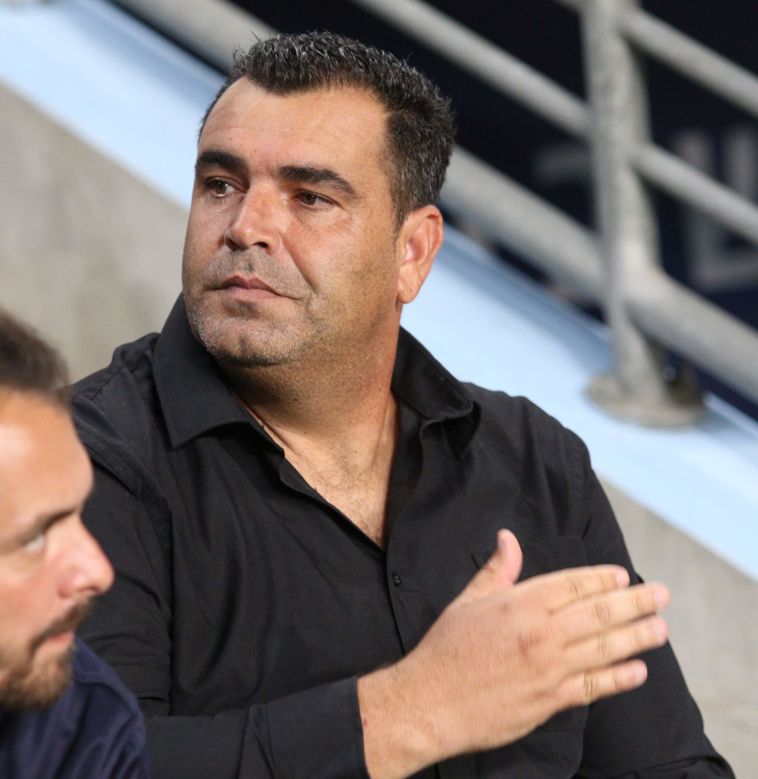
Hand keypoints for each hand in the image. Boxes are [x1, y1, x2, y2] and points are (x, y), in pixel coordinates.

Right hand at [359, 530, 669, 778]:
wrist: (430, 701)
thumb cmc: (446, 648)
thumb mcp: (468, 600)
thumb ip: (497, 570)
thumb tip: (508, 538)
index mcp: (521, 604)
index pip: (573, 584)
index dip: (602, 578)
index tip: (623, 575)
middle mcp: (541, 634)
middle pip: (599, 613)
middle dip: (635, 602)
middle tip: (661, 595)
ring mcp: (549, 669)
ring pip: (604, 648)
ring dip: (637, 637)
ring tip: (660, 628)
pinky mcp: (549, 701)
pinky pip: (594, 687)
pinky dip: (619, 678)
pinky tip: (637, 670)